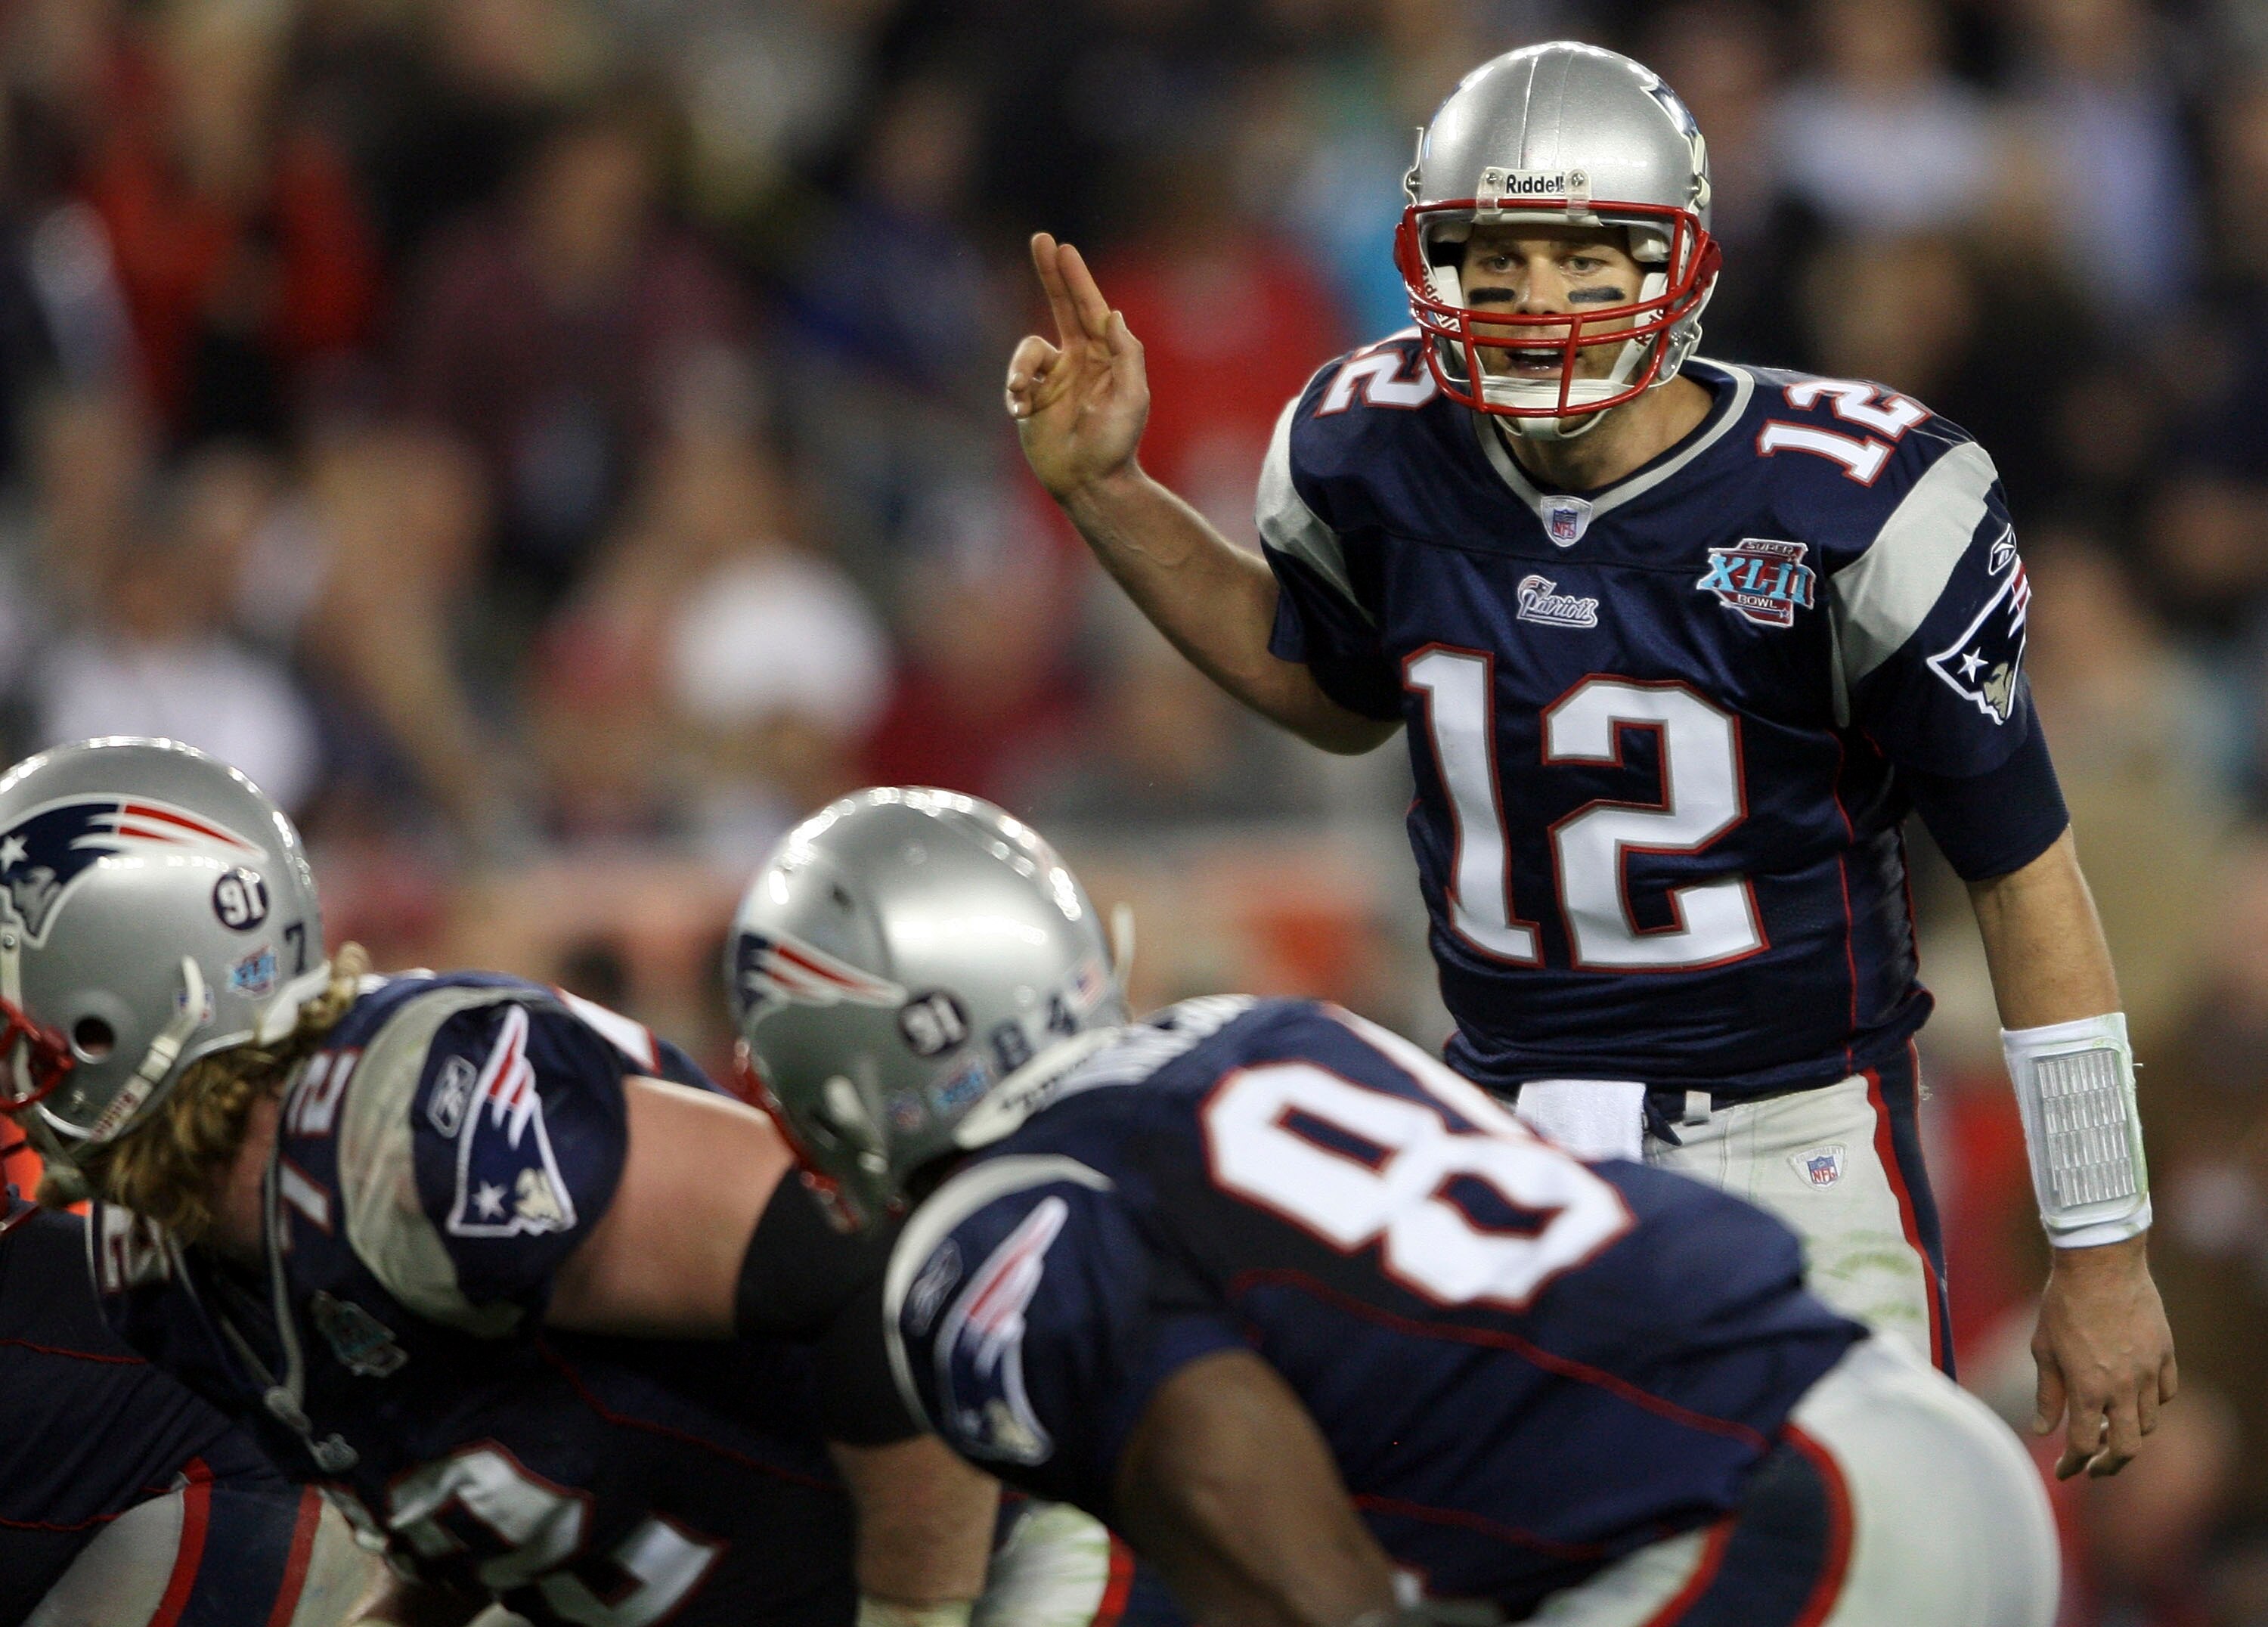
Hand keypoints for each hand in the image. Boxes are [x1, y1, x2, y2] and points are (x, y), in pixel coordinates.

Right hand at [1005, 233, 1148, 501]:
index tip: (1062, 248)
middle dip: (1051, 274)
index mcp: (1105, 356)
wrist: (1089, 482)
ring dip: (1019, 366)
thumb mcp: (1132, 397)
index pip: (1088, 308)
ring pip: (1027, 349)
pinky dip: (1014, 388)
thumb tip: (1112, 314)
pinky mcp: (1031, 397)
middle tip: (1040, 239)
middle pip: (1061, 306)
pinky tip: (1021, 410)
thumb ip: (1126, 354)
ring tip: (1020, 392)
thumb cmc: (1116, 443)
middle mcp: (1078, 360)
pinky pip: (1016, 378)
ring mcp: (1053, 378)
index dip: (1075, 278)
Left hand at [2031, 1233, 2177, 1477]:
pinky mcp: (2166, 1355)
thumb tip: (2042, 1430)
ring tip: (2110, 1432)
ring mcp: (2149, 1372)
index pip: (2084, 1444)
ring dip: (2129, 1434)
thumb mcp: (2043, 1349)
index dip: (2072, 1464)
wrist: (2100, 1264)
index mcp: (2087, 1388)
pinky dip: (2151, 1405)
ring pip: (2149, 1424)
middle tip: (2095, 1469)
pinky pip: (2166, 1394)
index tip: (2063, 1471)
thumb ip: (2047, 1394)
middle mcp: (2123, 1387)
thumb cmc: (2063, 1304)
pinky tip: (2135, 1400)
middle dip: (2110, 1465)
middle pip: (2127, 1448)